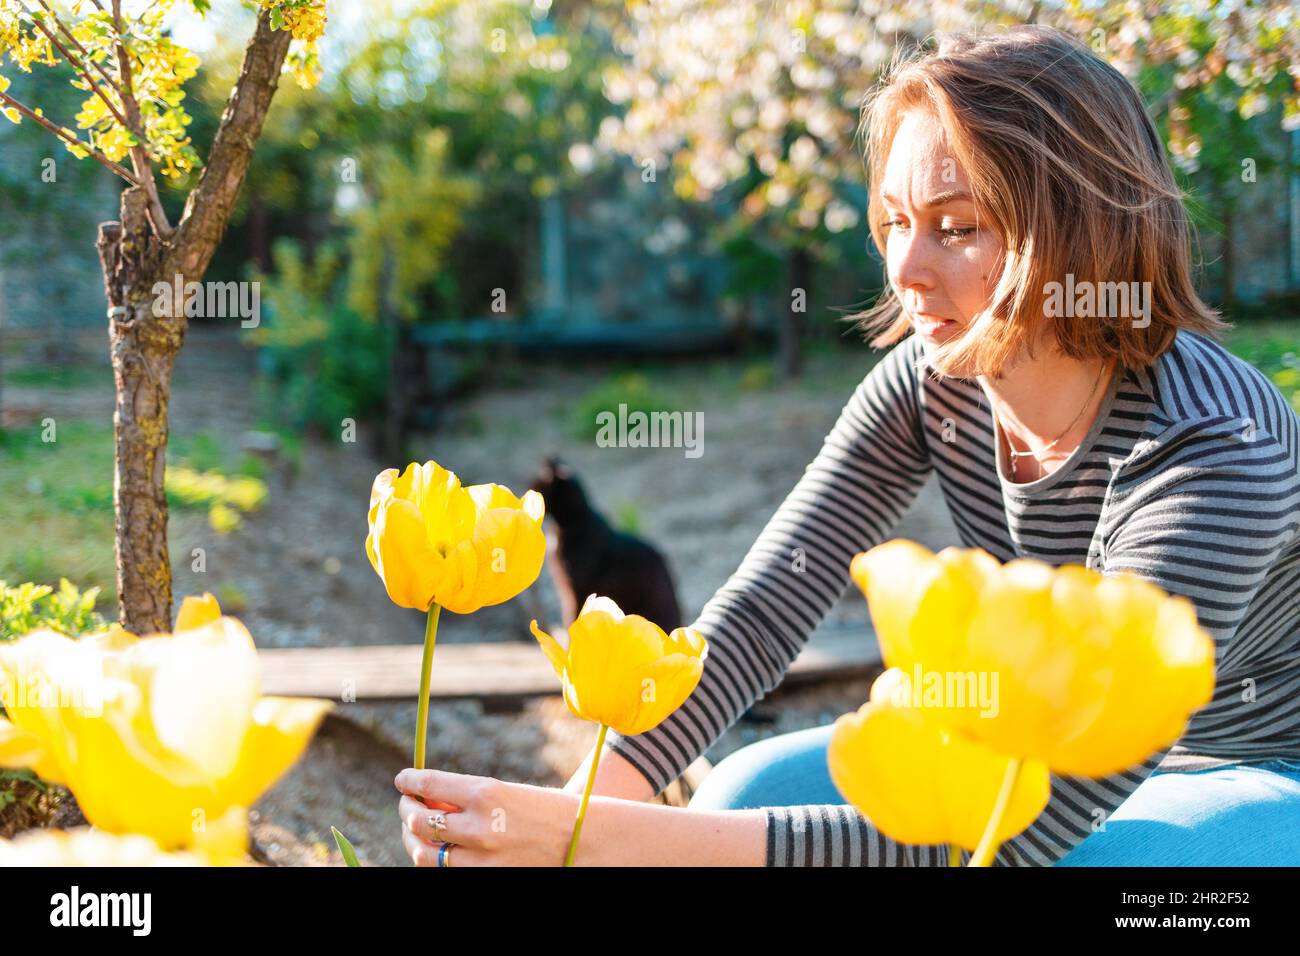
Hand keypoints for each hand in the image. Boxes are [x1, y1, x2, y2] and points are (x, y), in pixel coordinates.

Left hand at [395, 768, 578, 866]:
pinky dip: (433, 860)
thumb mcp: (507, 793)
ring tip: (413, 830)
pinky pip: (446, 872)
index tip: (402, 780)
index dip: (409, 781)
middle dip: (406, 809)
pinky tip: (435, 850)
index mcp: (486, 792)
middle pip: (420, 819)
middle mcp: (479, 825)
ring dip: (412, 838)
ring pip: (424, 852)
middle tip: (406, 804)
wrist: (584, 840)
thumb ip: (468, 798)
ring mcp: (482, 857)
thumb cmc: (546, 810)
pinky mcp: (487, 878)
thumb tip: (429, 800)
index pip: (430, 784)